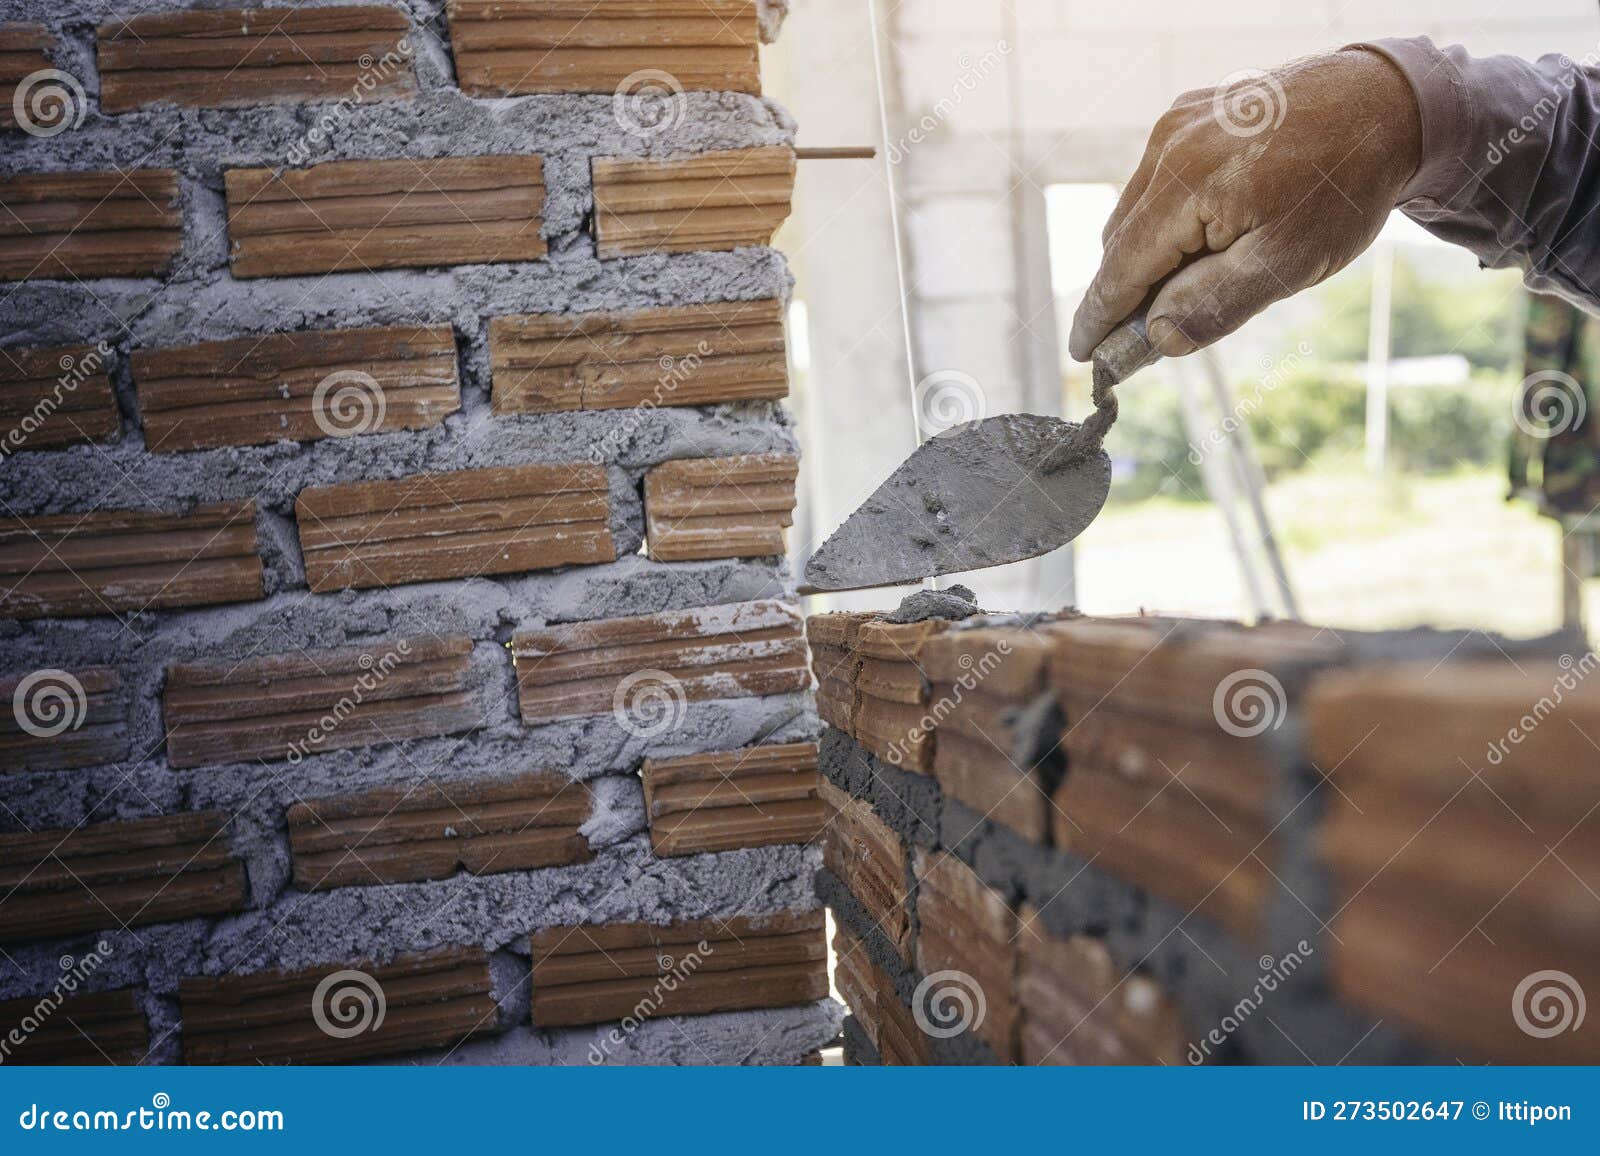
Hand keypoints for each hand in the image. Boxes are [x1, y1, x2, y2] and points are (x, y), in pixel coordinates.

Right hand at [1068, 49, 1421, 360]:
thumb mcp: (1288, 263)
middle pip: (1122, 240)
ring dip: (1152, 255)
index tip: (1082, 355)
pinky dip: (1168, 220)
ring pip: (1138, 212)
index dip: (1099, 316)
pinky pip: (1160, 182)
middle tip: (1147, 338)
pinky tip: (1207, 238)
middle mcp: (1168, 146)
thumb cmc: (1342, 186)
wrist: (1387, 103)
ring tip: (1194, 284)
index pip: (1121, 266)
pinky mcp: (1192, 115)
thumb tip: (1157, 339)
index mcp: (1184, 182)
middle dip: (1128, 291)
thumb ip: (1215, 305)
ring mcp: (1177, 125)